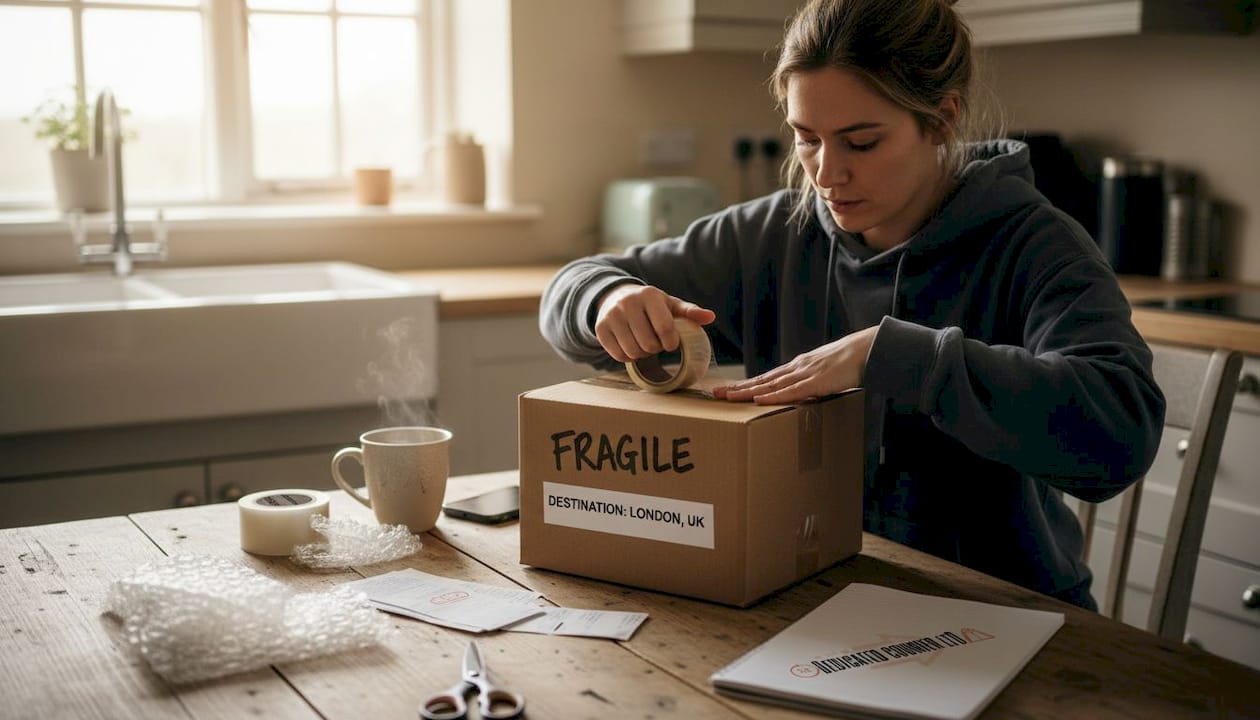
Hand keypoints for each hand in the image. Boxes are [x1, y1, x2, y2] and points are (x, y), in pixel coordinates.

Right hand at [595, 284, 715, 362]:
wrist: (615, 297)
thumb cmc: (650, 305)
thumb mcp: (670, 305)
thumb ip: (689, 312)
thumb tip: (711, 317)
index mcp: (650, 295)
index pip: (665, 329)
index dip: (671, 343)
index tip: (671, 343)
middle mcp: (628, 302)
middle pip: (649, 344)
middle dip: (656, 349)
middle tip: (655, 343)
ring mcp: (612, 315)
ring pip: (633, 352)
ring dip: (642, 355)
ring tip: (644, 345)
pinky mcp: (600, 328)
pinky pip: (618, 355)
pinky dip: (628, 357)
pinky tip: (631, 347)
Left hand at [713, 326, 878, 403]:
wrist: (867, 349)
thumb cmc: (849, 362)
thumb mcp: (825, 372)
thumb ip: (812, 382)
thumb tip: (804, 394)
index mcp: (798, 367)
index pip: (766, 378)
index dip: (746, 384)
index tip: (728, 389)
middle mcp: (796, 368)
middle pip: (761, 380)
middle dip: (737, 387)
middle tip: (715, 393)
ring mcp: (804, 374)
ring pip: (770, 385)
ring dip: (747, 392)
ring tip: (728, 397)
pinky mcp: (816, 381)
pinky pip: (791, 391)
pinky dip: (773, 396)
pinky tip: (758, 399)